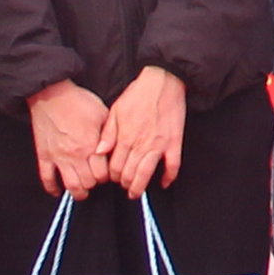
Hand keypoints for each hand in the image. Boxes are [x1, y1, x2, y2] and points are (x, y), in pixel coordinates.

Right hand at [29, 79, 111, 197]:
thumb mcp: (103, 114)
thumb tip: (115, 149)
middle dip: (94, 184)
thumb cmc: (78, 101)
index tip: (107, 172)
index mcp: (91, 145)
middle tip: (96, 180)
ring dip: (78, 192)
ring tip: (82, 192)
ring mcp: (58, 157)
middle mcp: (75, 155)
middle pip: (88, 183)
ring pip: (69, 185)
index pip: (103, 174)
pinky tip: (58, 191)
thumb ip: (109, 135)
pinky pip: (46, 178)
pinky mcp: (44, 155)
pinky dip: (52, 188)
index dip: (107, 175)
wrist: (51, 93)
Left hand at [101, 66, 187, 198]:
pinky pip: (173, 165)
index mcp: (125, 137)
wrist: (163, 82)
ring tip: (136, 193)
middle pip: (129, 174)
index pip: (115, 167)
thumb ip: (108, 134)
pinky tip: (164, 183)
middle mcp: (141, 144)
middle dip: (124, 184)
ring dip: (140, 186)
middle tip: (124, 187)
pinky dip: (169, 177)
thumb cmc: (138, 94)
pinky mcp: (174, 142)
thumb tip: (99, 152)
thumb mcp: (116, 110)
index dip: (112, 176)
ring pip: (147, 173)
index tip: (113, 178)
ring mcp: (159, 145)